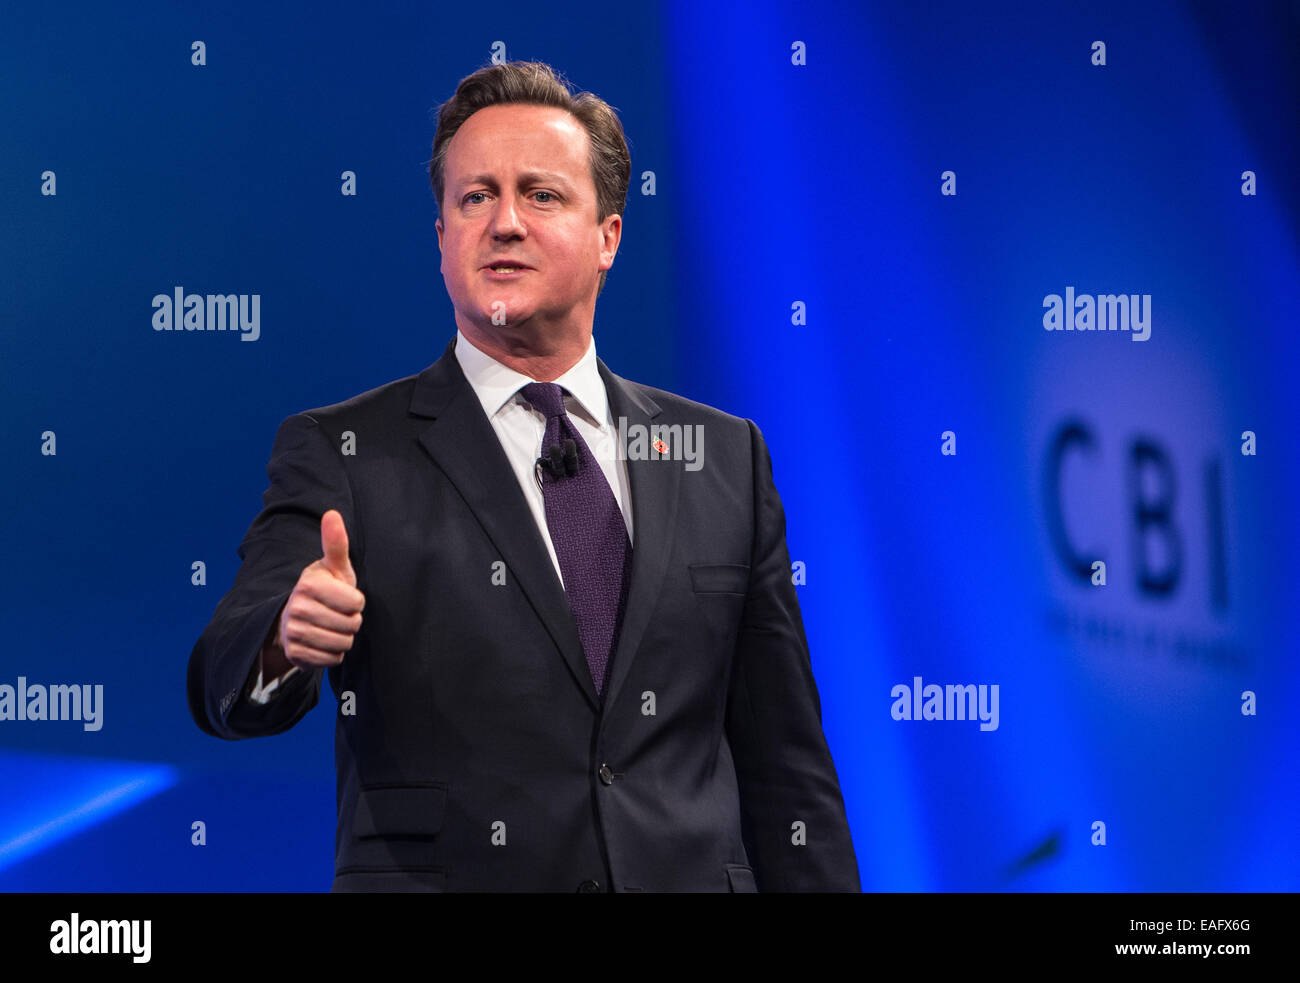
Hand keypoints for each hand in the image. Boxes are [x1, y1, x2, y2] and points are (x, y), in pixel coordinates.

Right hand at [276, 509, 364, 668]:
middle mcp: (297, 608)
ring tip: (331, 626)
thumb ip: (336, 543)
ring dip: (344, 637)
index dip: (356, 602)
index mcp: (309, 584)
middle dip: (351, 621)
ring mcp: (294, 632)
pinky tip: (323, 641)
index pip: (356, 603)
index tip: (345, 596)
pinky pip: (332, 659)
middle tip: (338, 613)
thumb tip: (332, 513)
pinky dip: (334, 653)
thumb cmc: (325, 588)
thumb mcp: (333, 567)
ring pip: (343, 643)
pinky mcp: (295, 654)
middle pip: (351, 625)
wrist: (296, 618)